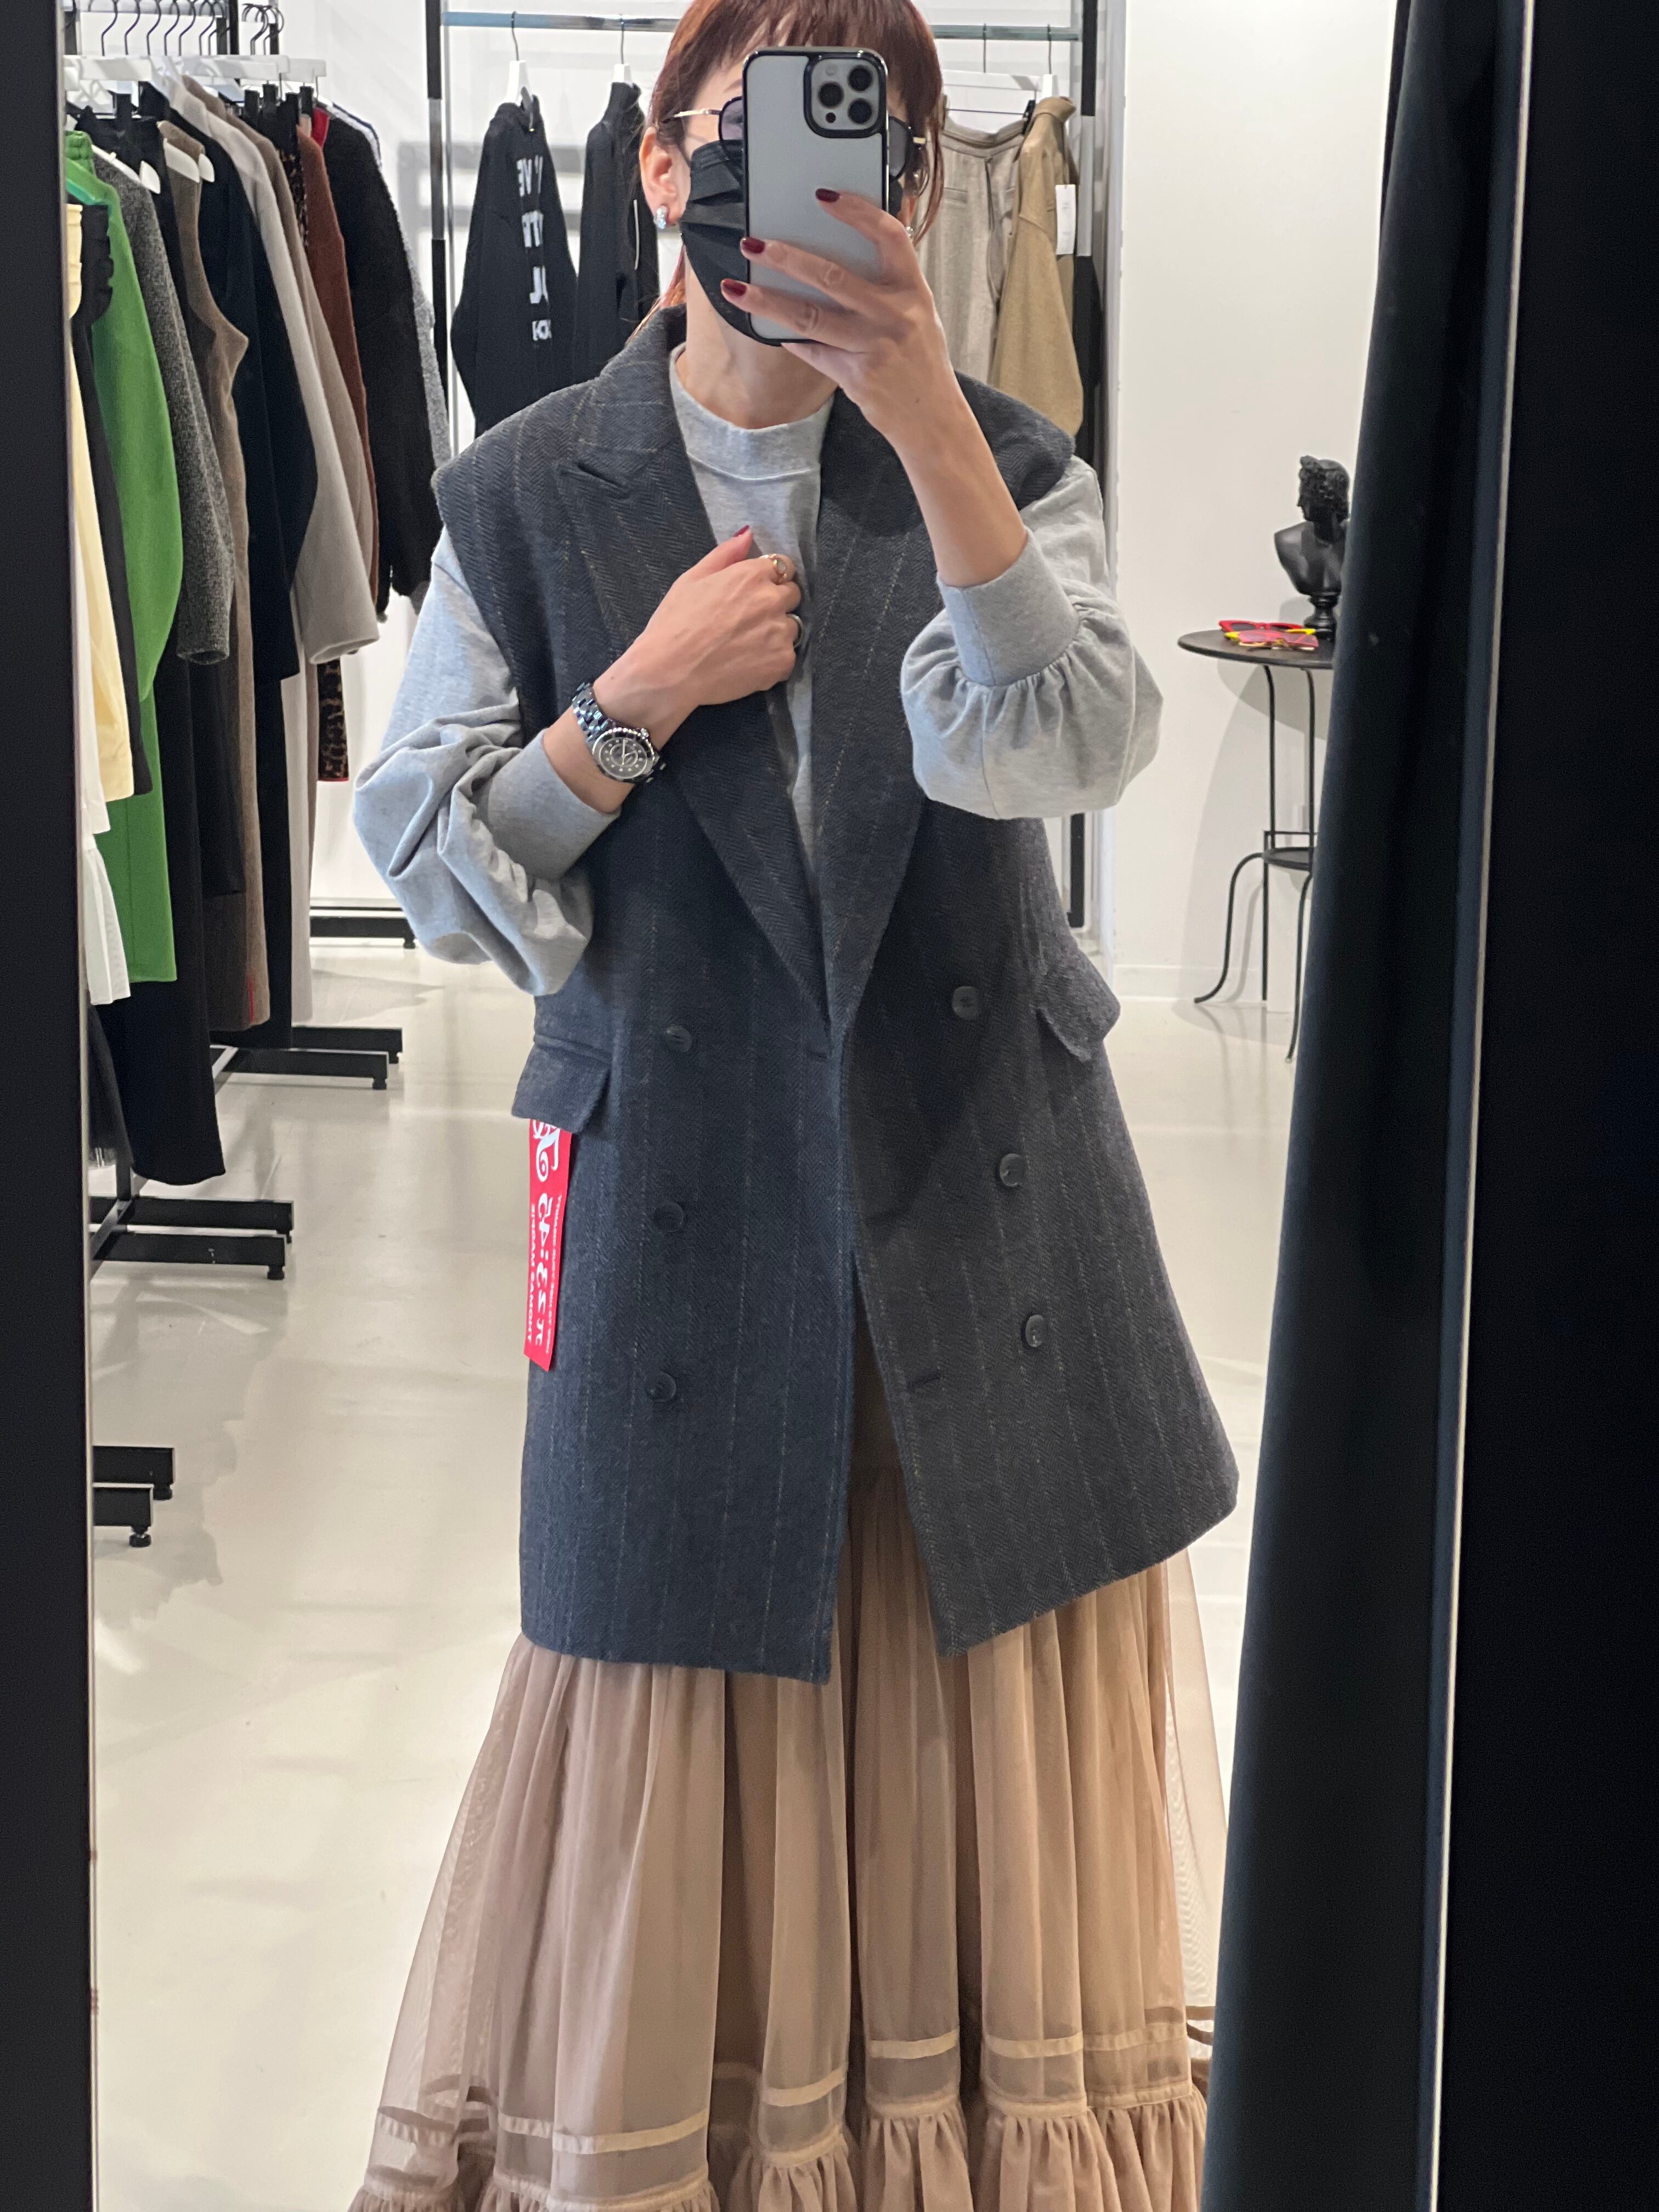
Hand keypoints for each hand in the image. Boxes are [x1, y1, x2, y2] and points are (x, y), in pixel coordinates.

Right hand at [598, 525, 801, 736]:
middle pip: (792, 595)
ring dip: (777, 633)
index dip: (769, 580)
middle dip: (776, 603)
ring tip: (747, 645)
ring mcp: (780, 633)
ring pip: (791, 627)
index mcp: (751, 575)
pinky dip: (773, 661)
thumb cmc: (674, 624)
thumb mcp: (692, 579)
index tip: (754, 593)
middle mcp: (771, 600)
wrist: (669, 673)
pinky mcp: (782, 662)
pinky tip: (749, 664)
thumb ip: (725, 555)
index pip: (783, 568)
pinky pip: (788, 657)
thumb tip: (748, 534)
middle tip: (749, 620)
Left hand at [722, 191, 960, 457]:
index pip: (887, 236)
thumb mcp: (918, 313)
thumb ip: (890, 283)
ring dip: (769, 300)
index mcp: (913, 290)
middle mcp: (894, 314)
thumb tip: (849, 252)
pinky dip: (790, 339)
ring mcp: (873, 346)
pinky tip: (769, 327)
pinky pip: (813, 351)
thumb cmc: (921, 361)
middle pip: (832, 276)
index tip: (823, 196)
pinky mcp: (856, 376)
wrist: (932, 418)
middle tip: (754, 243)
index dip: (856, 211)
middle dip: (788, 257)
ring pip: (810, 317)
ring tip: (737, 287)